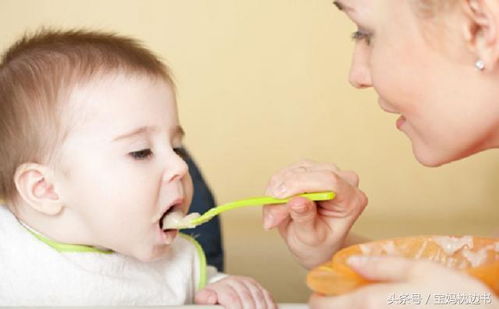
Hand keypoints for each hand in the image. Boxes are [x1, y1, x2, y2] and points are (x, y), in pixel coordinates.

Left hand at [195, 275, 275, 308]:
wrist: (218, 292)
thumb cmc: (211, 300)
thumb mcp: (203, 299)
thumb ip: (206, 299)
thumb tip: (211, 299)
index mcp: (221, 286)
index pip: (232, 299)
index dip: (235, 308)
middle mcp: (235, 282)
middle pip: (248, 299)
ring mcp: (248, 283)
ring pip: (259, 297)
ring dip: (260, 308)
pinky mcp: (257, 287)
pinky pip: (267, 296)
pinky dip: (269, 306)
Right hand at [263, 160, 367, 268]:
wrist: (315, 245)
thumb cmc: (318, 245)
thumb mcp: (311, 239)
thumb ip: (305, 219)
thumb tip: (297, 201)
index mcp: (352, 199)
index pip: (329, 180)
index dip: (300, 184)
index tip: (278, 198)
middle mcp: (343, 181)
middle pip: (308, 173)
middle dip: (284, 193)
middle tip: (272, 219)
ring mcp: (325, 172)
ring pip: (292, 172)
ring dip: (276, 193)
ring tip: (274, 218)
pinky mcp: (309, 170)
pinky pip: (285, 173)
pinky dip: (274, 190)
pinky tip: (276, 207)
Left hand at [310, 256, 497, 308]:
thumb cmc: (456, 298)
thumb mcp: (418, 269)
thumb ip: (381, 265)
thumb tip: (352, 262)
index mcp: (375, 303)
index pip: (331, 305)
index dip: (319, 300)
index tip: (316, 295)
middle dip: (334, 307)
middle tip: (335, 298)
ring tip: (355, 301)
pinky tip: (379, 305)